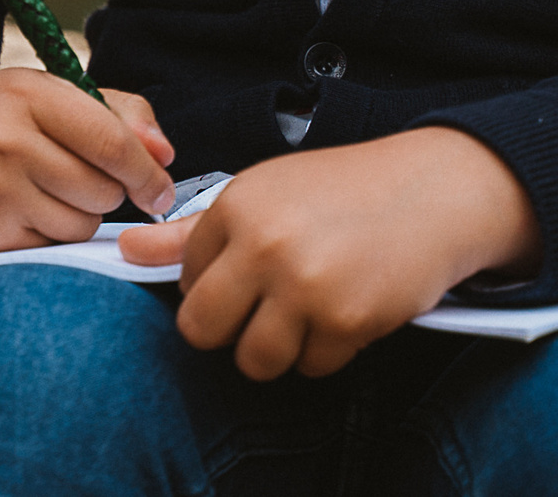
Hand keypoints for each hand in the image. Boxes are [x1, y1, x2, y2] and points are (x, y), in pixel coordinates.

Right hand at [0, 70, 176, 253]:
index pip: (111, 141)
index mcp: (26, 94)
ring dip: (78, 217)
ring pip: (80, 227)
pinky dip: (48, 239)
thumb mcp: (45, 93)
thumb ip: (117, 113)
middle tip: (77, 179)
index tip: (158, 189)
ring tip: (43, 194)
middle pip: (101, 191)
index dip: (146, 172)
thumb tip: (165, 157)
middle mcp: (4, 142)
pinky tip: (20, 214)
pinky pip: (49, 252)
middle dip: (106, 192)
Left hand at [116, 127, 539, 379]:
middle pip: (201, 330)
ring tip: (305, 313)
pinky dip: (327, 351)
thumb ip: (192, 230)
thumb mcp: (265, 193)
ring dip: (277, 349)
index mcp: (237, 205)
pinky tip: (345, 311)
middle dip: (225, 331)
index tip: (248, 274)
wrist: (432, 191)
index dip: (214, 285)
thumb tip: (125, 251)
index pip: (185, 277)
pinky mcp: (346, 321)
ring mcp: (304, 285)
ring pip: (254, 360)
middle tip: (259, 314)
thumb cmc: (343, 192)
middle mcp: (264, 244)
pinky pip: (311, 366)